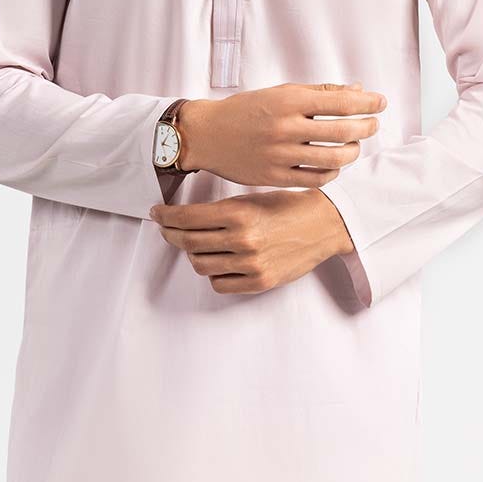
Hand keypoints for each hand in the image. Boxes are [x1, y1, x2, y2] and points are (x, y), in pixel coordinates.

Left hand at [148, 187, 353, 295]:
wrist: (325, 224)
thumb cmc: (288, 206)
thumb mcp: (252, 198)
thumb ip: (221, 210)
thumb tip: (185, 217)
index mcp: (239, 213)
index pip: (186, 218)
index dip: (165, 216)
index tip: (157, 214)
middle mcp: (242, 240)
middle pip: (188, 242)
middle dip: (171, 234)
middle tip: (167, 229)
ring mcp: (251, 264)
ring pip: (200, 264)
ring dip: (192, 254)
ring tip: (195, 245)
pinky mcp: (260, 282)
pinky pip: (220, 283)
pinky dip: (213, 273)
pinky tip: (218, 261)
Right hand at [176, 80, 385, 186]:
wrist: (207, 134)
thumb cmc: (246, 110)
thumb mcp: (281, 92)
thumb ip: (319, 92)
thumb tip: (358, 90)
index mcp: (288, 101)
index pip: (340, 102)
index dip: (368, 102)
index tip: (380, 102)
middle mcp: (285, 127)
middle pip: (343, 132)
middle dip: (366, 128)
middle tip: (373, 125)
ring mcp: (280, 155)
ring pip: (333, 159)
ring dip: (352, 152)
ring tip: (354, 146)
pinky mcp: (274, 177)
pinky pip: (315, 179)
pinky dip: (332, 173)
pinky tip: (334, 166)